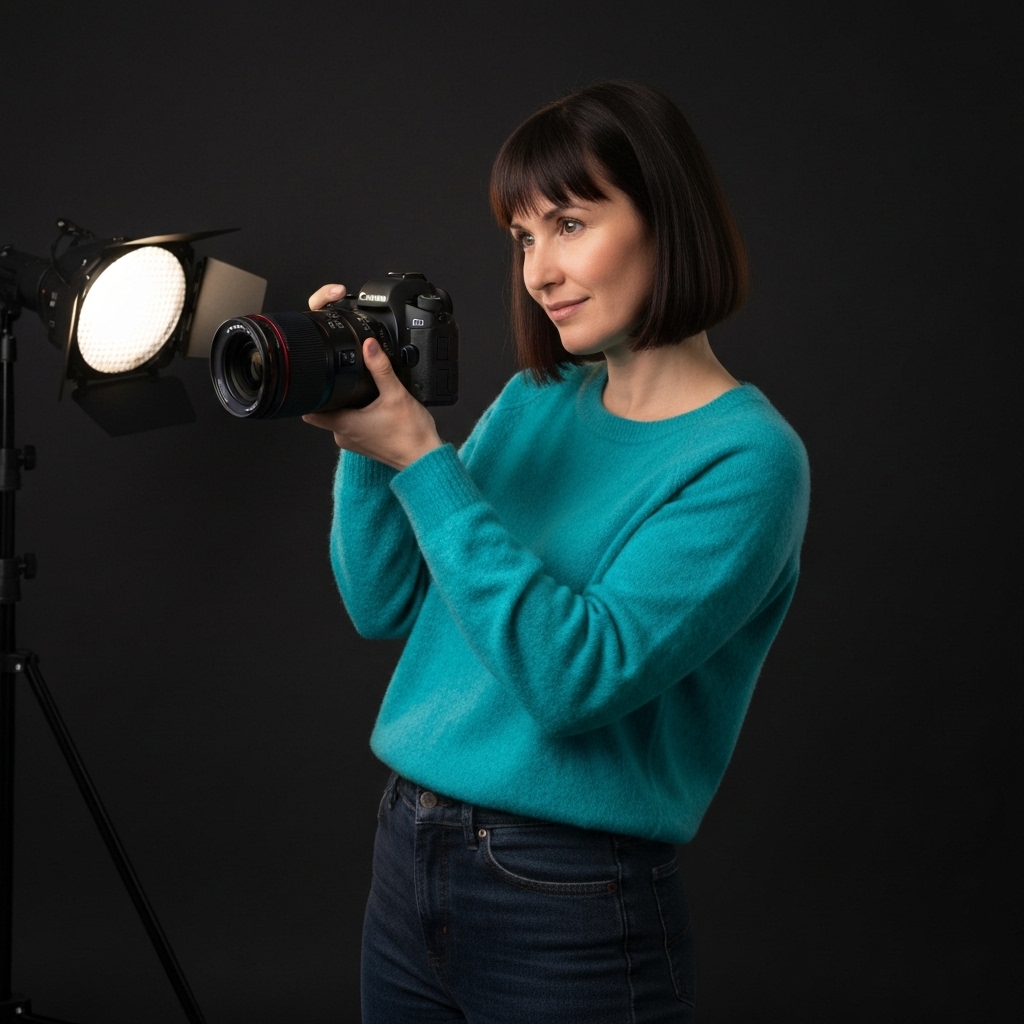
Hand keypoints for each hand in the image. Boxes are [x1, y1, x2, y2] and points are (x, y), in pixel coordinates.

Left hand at [302, 283, 442, 470]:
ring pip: (341, 419)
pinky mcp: (365, 446)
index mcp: (345, 424)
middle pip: (327, 412)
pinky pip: (354, 428)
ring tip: (366, 397)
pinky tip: (376, 411)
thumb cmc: (410, 434)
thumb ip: (380, 368)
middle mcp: (344, 437)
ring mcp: (354, 443)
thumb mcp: (395, 394)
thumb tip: (369, 347)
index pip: (310, 412)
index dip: (310, 396)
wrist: (424, 459)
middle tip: (348, 383)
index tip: (315, 383)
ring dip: (349, 408)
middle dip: (334, 397)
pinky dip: (360, 418)